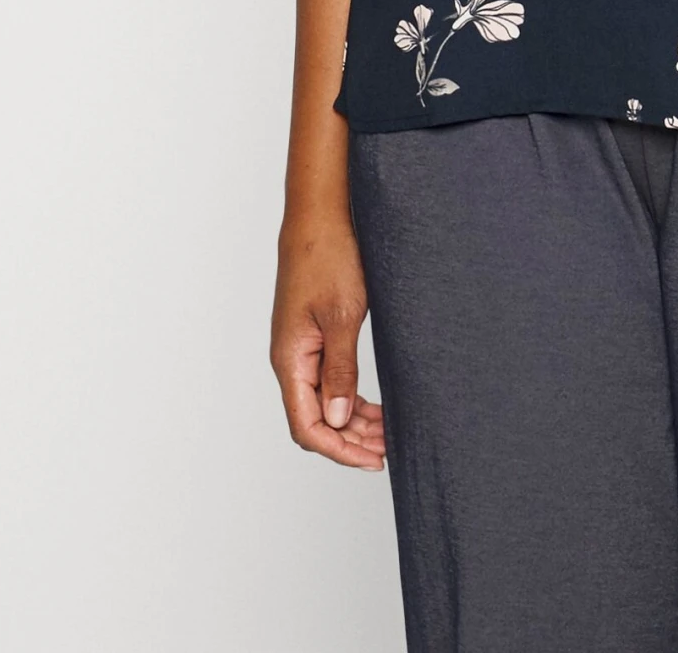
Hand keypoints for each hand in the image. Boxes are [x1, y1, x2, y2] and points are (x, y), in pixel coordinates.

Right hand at [271, 212, 386, 470]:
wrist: (319, 216)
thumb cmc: (329, 258)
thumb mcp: (343, 316)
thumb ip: (340, 372)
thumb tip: (339, 421)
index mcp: (291, 360)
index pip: (308, 426)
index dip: (339, 450)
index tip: (373, 460)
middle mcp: (290, 359)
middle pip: (314, 420)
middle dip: (349, 441)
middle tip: (387, 450)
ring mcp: (300, 348)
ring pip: (321, 402)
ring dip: (352, 422)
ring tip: (386, 432)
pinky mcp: (311, 336)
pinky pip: (326, 380)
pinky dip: (349, 398)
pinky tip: (372, 405)